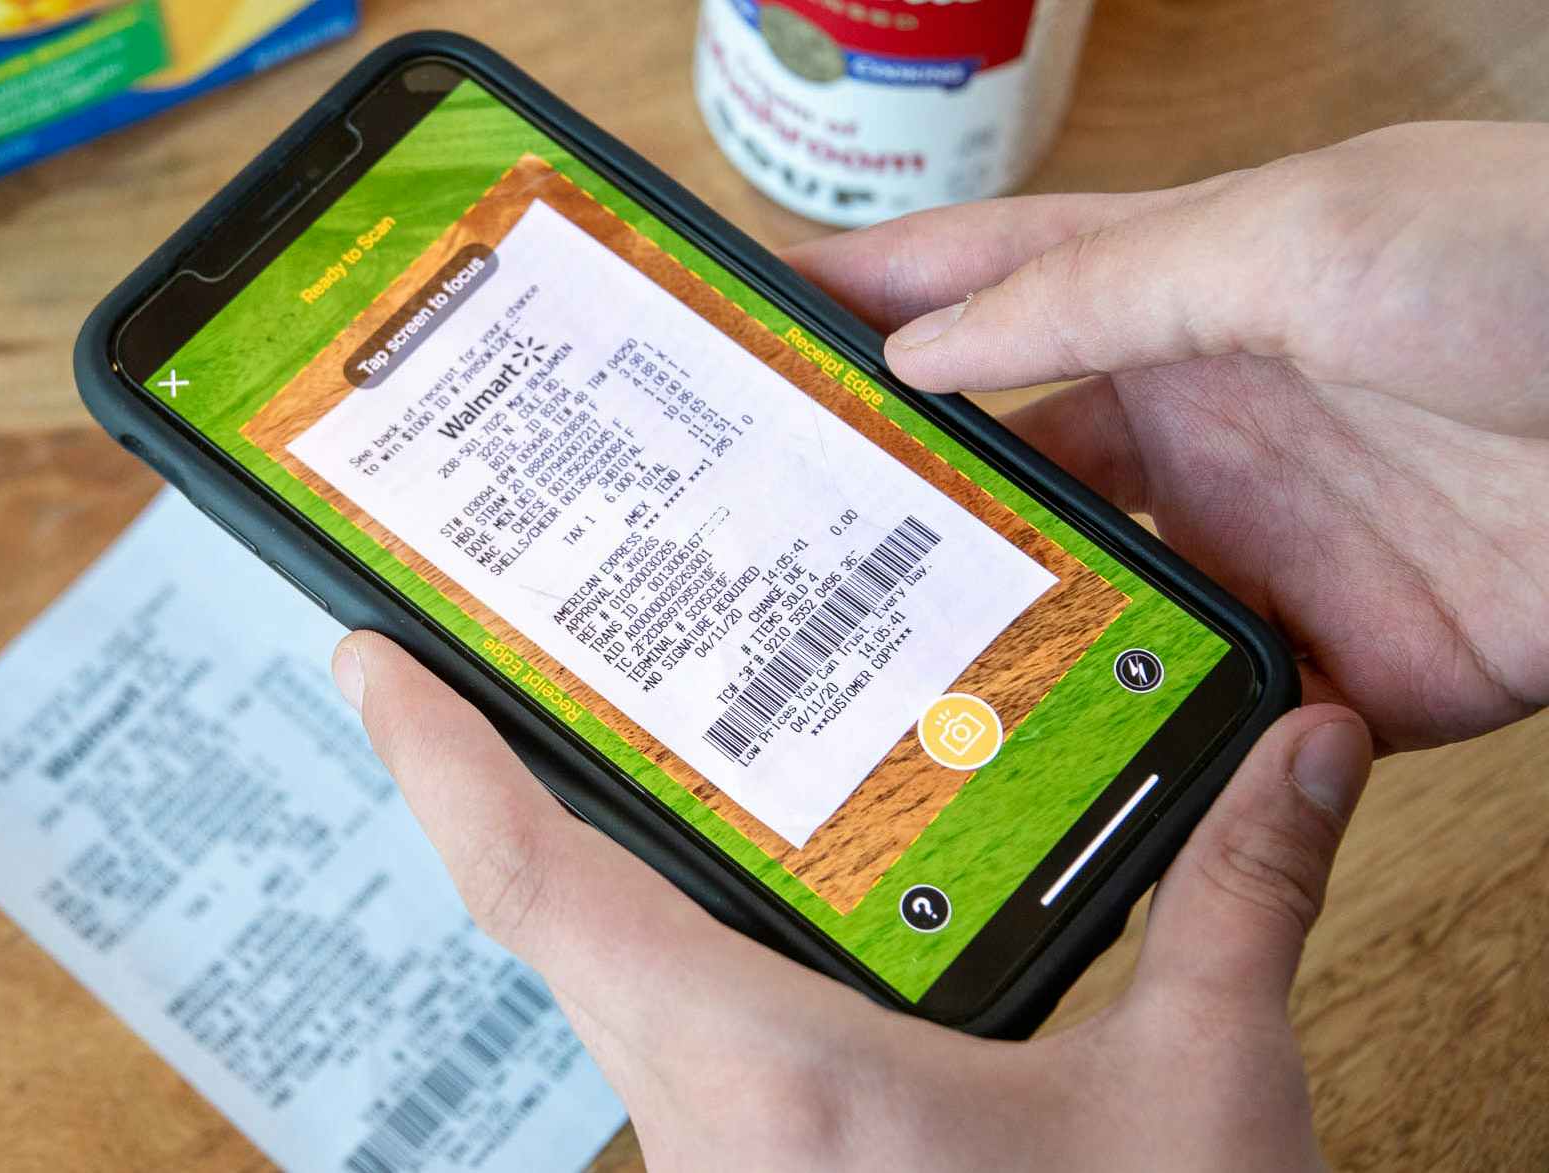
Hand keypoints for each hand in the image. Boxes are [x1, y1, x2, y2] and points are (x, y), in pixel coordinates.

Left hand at [333, 633, 1373, 1170]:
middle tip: (481, 663)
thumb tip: (1296, 754)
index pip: (542, 887)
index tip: (367, 662)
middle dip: (504, 791)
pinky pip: (670, 1051)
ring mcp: (717, 1168)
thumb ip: (1232, 907)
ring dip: (590, 874)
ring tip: (602, 752)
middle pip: (552, 925)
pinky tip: (741, 911)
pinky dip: (673, 954)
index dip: (440, 761)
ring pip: (606, 992)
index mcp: (770, 1078)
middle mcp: (708, 1126)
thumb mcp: (1192, 1101)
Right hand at [786, 120, 1548, 750]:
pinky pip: (1205, 716)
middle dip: (899, 499)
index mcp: (1187, 291)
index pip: (985, 289)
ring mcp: (1270, 543)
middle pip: (1010, 467)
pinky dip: (1133, 741)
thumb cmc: (1548, 273)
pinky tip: (1051, 760)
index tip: (749, 335)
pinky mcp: (1342, 664)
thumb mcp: (1298, 243)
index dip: (866, 304)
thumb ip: (1102, 293)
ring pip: (1084, 603)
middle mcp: (1210, 419)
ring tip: (880, 673)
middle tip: (776, 543)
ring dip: (1000, 635)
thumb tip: (931, 350)